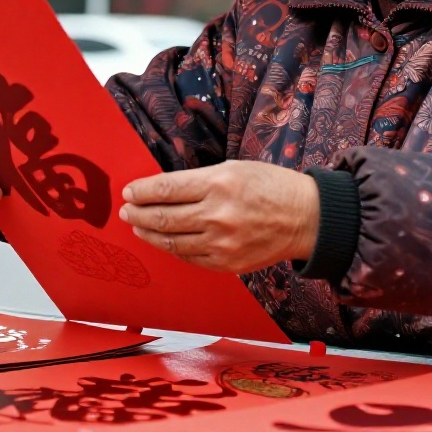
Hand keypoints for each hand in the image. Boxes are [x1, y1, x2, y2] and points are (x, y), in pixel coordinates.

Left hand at [118, 161, 320, 273]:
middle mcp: (218, 215)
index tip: (129, 192)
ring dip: (149, 234)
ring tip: (138, 227)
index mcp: (219, 184)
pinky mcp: (227, 263)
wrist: (305, 217)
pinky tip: (165, 241)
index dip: (141, 191)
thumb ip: (198, 181)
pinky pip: (190, 257)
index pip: (165, 189)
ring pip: (172, 241)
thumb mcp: (233, 168)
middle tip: (126, 211)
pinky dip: (173, 249)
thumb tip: (162, 190)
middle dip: (138, 214)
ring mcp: (222, 243)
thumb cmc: (270, 186)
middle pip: (163, 217)